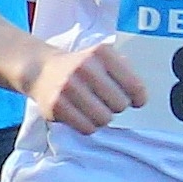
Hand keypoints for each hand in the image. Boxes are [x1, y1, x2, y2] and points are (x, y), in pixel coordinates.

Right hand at [28, 35, 144, 135]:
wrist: (42, 70)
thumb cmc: (82, 67)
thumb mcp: (103, 58)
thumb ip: (125, 72)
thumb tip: (140, 99)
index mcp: (102, 53)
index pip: (134, 85)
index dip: (138, 98)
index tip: (135, 101)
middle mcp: (85, 67)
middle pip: (120, 105)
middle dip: (117, 106)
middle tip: (107, 101)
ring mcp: (68, 86)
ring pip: (104, 119)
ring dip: (103, 118)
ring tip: (95, 109)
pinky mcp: (56, 105)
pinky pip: (86, 128)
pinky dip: (88, 125)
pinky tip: (83, 115)